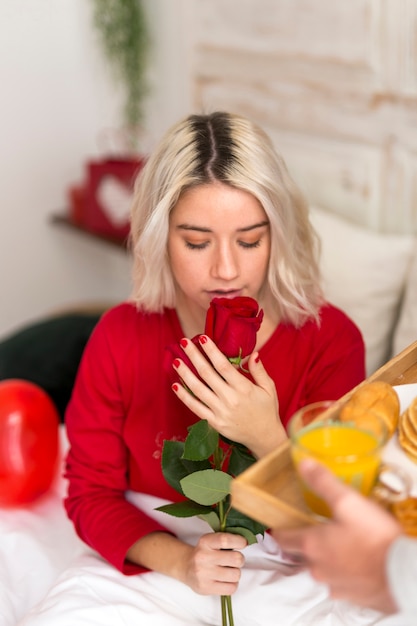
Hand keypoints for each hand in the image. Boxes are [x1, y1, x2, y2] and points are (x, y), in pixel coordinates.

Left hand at [172, 335, 285, 456]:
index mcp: (244, 388)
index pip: (223, 365)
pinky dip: (184, 397)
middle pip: (207, 374)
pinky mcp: (214, 423)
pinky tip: (175, 385)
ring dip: (185, 373)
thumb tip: (253, 354)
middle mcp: (230, 399)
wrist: (264, 438)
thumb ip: (259, 371)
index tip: (202, 338)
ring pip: (198, 389)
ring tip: (176, 360)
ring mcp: (220, 412)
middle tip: (183, 341)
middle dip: (194, 356)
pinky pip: (196, 408)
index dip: (211, 351)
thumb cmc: (267, 410)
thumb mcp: (269, 389)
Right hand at [182, 532, 246, 594]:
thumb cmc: (204, 553)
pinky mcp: (206, 588)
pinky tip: (226, 580)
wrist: (186, 567)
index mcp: (205, 542)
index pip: (225, 540)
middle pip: (236, 559)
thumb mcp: (211, 541)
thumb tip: (246, 542)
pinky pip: (231, 588)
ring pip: (236, 574)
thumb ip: (225, 540)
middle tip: (235, 560)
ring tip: (229, 570)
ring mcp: (204, 574)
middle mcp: (203, 557)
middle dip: (240, 559)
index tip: (243, 543)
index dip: (239, 541)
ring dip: (236, 572)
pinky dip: (232, 584)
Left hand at [272, 459, 402, 613]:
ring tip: (336, 545)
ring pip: (321, 570)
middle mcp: (317, 568)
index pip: (283, 539)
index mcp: (311, 544)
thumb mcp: (348, 502)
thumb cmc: (374, 538)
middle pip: (301, 555)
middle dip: (303, 544)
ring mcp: (334, 585)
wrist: (403, 574)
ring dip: (324, 559)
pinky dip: (343, 573)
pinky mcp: (351, 596)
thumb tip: (304, 464)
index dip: (279, 531)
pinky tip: (354, 564)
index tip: (278, 526)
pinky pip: (339, 583)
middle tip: (311, 531)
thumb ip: (323, 483)